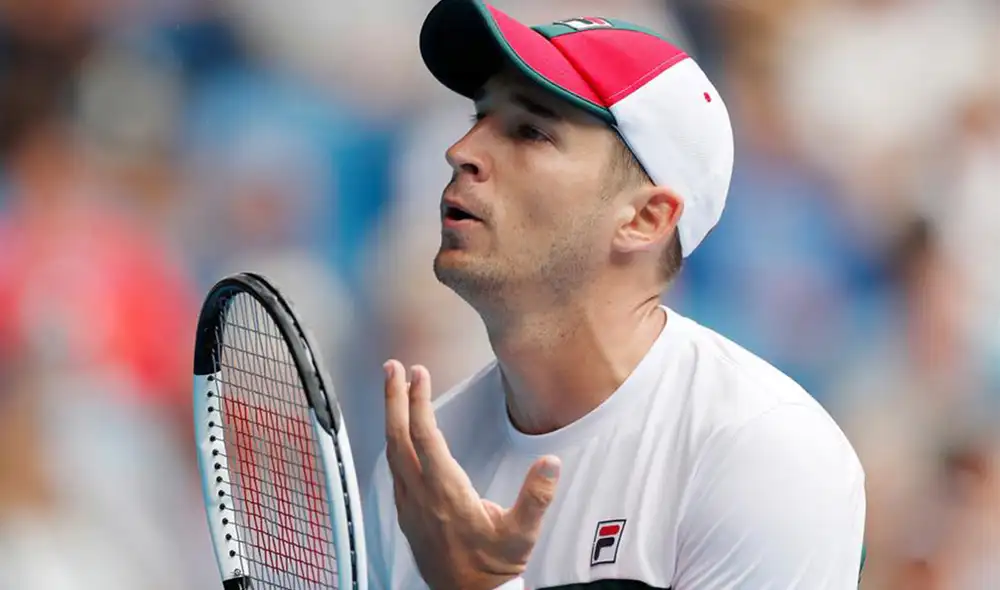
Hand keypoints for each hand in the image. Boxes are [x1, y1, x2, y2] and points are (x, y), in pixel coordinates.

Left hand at [383, 360, 560, 589]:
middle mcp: (422, 496)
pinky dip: (392, 440)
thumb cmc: (493, 567)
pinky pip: (392, 468)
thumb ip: (536, 497)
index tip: (419, 374)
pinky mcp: (406, 512)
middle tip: (392, 368)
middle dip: (394, 398)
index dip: (420, 402)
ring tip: (392, 388)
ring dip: (390, 416)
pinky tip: (397, 432)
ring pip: (391, 451)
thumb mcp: (522, 535)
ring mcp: (409, 504)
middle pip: (398, 437)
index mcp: (447, 494)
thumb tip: (550, 463)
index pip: (427, 438)